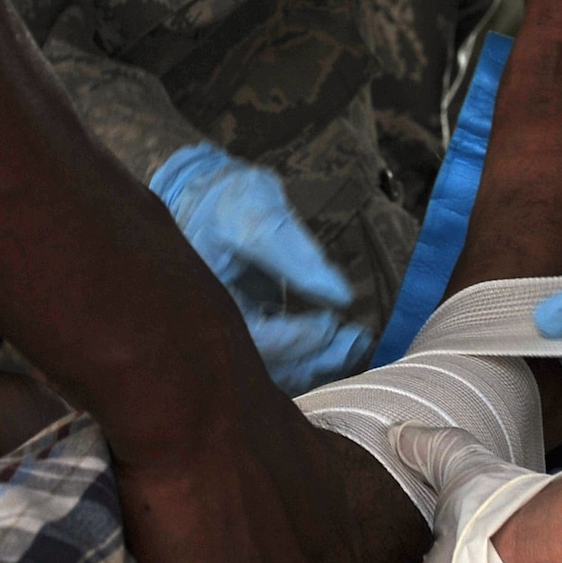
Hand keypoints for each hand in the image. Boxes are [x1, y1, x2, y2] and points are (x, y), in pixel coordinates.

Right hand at [151, 144, 370, 391]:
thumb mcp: (254, 209)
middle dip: (314, 358)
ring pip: (276, 368)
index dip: (295, 339)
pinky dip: (310, 353)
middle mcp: (216, 324)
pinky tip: (340, 340)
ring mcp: (234, 329)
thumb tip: (340, 295)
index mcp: (205, 299)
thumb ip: (294, 252)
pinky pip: (281, 355)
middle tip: (356, 341)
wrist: (206, 194)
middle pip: (267, 366)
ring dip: (317, 361)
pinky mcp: (251, 326)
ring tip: (356, 342)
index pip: (254, 340)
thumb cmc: (224, 198)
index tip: (330, 321)